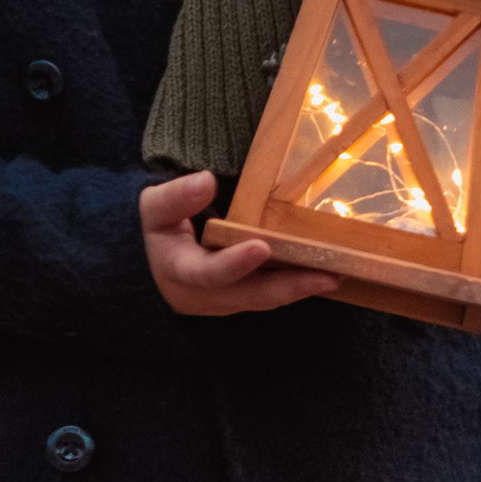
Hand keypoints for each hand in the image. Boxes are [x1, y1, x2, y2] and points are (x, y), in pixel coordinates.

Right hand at [141, 171, 339, 315]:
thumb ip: (176, 198)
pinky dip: (296, 286)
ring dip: (300, 288)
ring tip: (336, 273)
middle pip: (251, 294)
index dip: (235, 263)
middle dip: (290, 285)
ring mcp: (225, 301)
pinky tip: (325, 272)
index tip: (261, 246)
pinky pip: (271, 295)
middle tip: (327, 274)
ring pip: (266, 299)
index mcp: (181, 273)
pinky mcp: (239, 298)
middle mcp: (206, 296)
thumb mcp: (151, 210)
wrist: (144, 268)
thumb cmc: (149, 232)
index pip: (209, 272)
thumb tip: (205, 180)